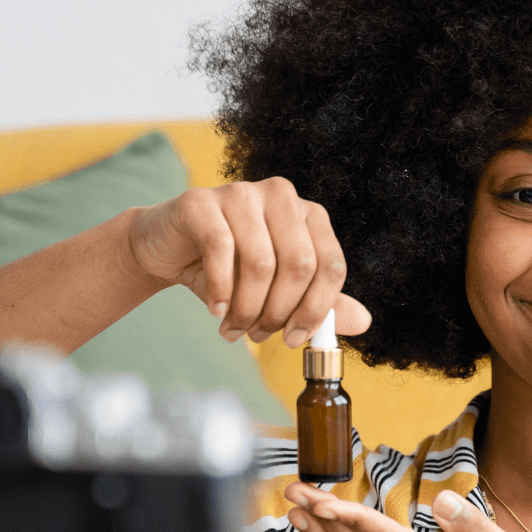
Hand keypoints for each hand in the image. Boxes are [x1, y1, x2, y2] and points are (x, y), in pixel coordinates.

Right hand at [127, 178, 372, 345]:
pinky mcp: (202, 200)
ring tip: (234, 328)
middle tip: (259, 334)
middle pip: (299, 265)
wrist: (167, 251)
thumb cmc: (227, 269)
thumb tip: (365, 321)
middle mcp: (281, 196)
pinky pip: (220, 249)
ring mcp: (241, 193)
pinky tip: (216, 309)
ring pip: (260, 262)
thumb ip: (319, 304)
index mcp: (308, 215)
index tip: (295, 339)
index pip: (331, 265)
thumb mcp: (278, 291)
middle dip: (279, 312)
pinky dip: (220, 290)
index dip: (316, 309)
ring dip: (247, 308)